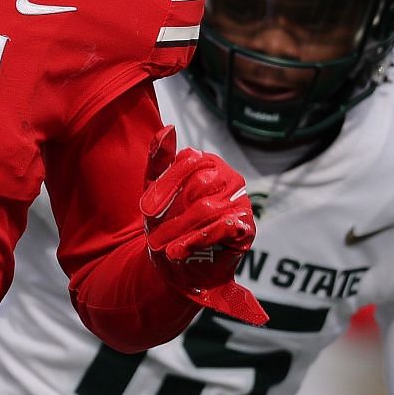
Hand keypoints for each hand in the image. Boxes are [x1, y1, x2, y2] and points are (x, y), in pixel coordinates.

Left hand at [140, 126, 265, 324]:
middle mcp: (229, 178)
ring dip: (180, 231)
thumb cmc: (167, 223)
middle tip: (153, 235)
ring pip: (208, 209)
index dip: (167, 185)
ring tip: (162, 247)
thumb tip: (166, 128)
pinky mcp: (246, 227)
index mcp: (208, 163)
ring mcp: (240, 201)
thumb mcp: (155, 192)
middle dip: (172, 213)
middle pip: (200, 184)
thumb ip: (158, 161)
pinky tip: (179, 251)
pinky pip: (223, 227)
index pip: (190, 160)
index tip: (147, 209)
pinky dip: (197, 240)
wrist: (178, 265)